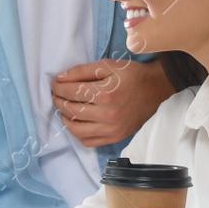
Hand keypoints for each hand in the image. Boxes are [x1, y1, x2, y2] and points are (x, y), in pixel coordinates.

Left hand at [50, 58, 174, 147]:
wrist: (155, 88)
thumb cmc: (131, 75)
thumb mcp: (107, 65)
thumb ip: (81, 71)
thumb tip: (59, 78)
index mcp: (105, 94)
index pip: (71, 92)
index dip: (58, 87)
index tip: (54, 83)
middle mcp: (107, 115)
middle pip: (71, 111)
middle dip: (58, 101)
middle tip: (56, 94)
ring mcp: (111, 129)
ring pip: (76, 129)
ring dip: (64, 118)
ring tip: (63, 108)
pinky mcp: (115, 137)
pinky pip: (88, 141)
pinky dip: (77, 133)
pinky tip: (75, 122)